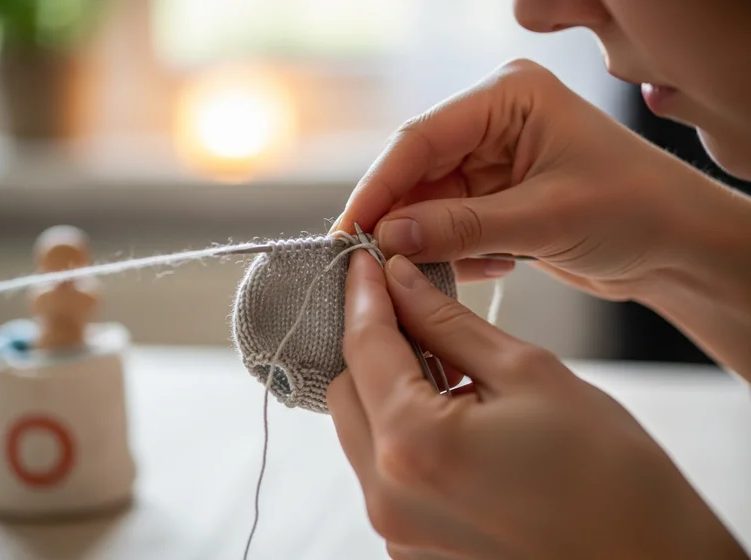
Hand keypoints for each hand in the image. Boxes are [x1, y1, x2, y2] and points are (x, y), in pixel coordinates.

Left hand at [327, 251, 746, 559]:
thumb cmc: (612, 474)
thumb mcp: (530, 374)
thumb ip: (449, 323)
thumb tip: (401, 281)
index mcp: (413, 445)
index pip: (363, 346)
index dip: (364, 294)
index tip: (368, 260)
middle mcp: (388, 496)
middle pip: (347, 392)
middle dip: (372, 344)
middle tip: (415, 313)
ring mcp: (396, 531)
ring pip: (362, 433)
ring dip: (388, 390)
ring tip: (447, 368)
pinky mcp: (412, 548)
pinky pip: (385, 471)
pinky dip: (404, 433)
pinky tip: (453, 419)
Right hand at [331, 59, 739, 300]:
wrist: (680, 247)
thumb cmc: (634, 210)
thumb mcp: (543, 218)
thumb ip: (460, 227)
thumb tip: (388, 237)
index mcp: (508, 98)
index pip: (421, 138)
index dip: (379, 186)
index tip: (350, 230)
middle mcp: (494, 124)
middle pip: (419, 172)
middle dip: (399, 220)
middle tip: (372, 264)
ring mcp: (494, 163)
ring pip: (431, 205)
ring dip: (429, 243)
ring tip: (430, 275)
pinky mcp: (497, 200)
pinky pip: (452, 226)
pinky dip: (457, 254)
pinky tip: (492, 267)